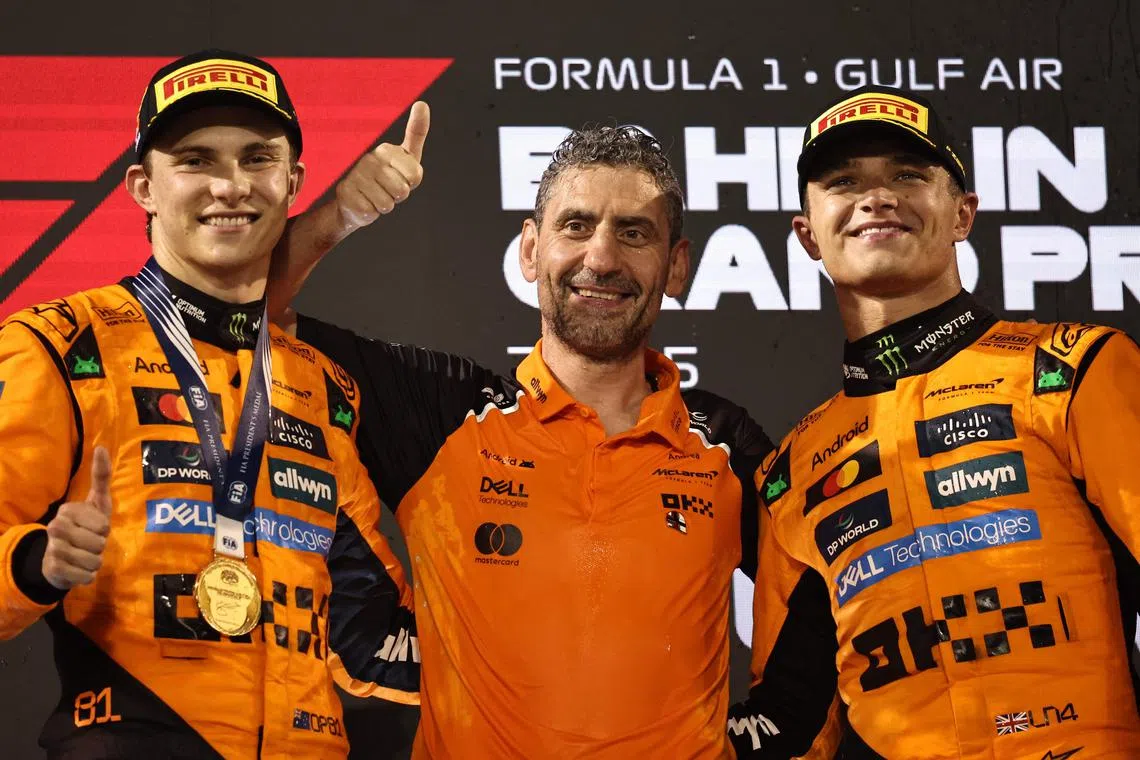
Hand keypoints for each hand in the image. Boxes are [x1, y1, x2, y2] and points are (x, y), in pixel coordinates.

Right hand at [42, 446, 112, 589]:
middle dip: (101, 546)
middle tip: (90, 543)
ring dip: (95, 561)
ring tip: (85, 555)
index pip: (103, 526)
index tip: (95, 527)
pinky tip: (79, 569)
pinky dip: (89, 575)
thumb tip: (101, 447)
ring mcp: (53, 548)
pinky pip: (87, 576)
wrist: (60, 558)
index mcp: (67, 511)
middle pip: (99, 543)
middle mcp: (55, 527)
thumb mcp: (97, 502)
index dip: (104, 530)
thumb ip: (101, 476)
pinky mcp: (54, 569)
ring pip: (94, 561)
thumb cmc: (86, 527)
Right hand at [335, 101, 429, 231]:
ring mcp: (356, 176)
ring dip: (384, 206)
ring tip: (375, 196)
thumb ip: (416, 133)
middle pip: (402, 191)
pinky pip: (372, 212)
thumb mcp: (406, 157)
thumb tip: (422, 103)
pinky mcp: (346, 193)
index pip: (414, 175)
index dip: (411, 183)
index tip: (400, 177)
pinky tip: (363, 203)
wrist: (355, 200)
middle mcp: (369, 160)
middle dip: (397, 197)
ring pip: (387, 204)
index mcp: (386, 150)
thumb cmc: (386, 178)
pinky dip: (371, 213)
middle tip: (386, 190)